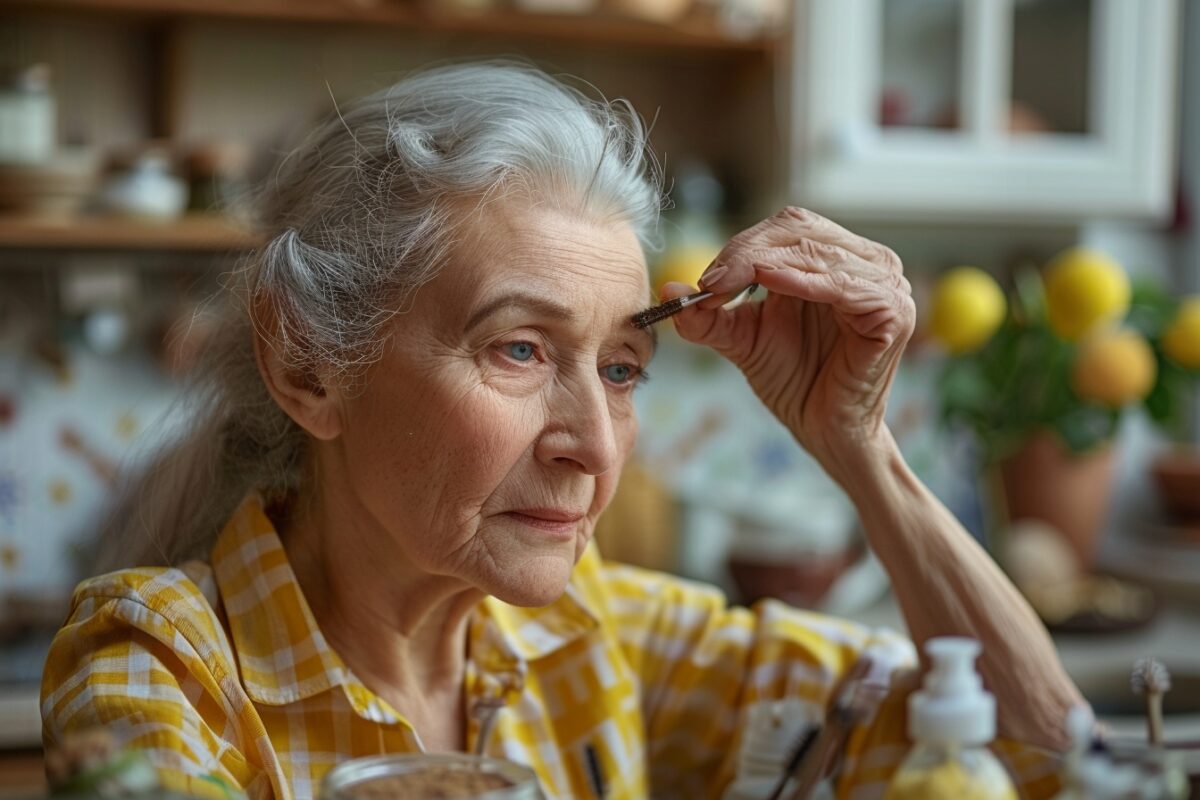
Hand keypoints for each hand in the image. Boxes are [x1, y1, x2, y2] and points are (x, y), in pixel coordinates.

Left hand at [667, 207, 914, 472]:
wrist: (824, 430)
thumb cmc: (793, 381)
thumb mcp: (742, 338)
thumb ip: (709, 313)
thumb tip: (667, 288)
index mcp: (835, 259)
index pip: (786, 227)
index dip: (741, 246)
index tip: (704, 280)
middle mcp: (866, 262)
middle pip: (799, 230)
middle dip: (747, 253)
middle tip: (710, 284)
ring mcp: (886, 284)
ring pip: (815, 251)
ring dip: (765, 264)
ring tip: (727, 288)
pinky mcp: (893, 312)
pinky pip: (844, 285)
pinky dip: (805, 281)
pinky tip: (772, 286)